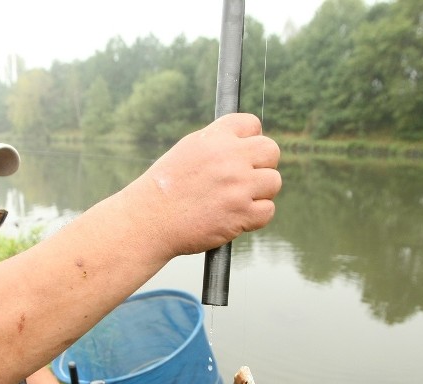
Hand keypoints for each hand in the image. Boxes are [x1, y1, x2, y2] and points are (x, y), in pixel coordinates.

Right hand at [136, 113, 281, 256]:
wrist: (149, 220)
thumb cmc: (165, 189)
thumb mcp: (187, 151)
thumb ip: (217, 143)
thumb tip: (245, 141)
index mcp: (214, 138)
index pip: (252, 124)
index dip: (250, 140)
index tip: (243, 154)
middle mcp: (229, 158)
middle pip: (271, 151)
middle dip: (262, 165)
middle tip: (244, 179)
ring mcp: (238, 186)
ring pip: (273, 182)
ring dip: (260, 192)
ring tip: (236, 200)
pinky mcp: (242, 214)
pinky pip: (268, 210)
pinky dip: (255, 217)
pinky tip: (235, 217)